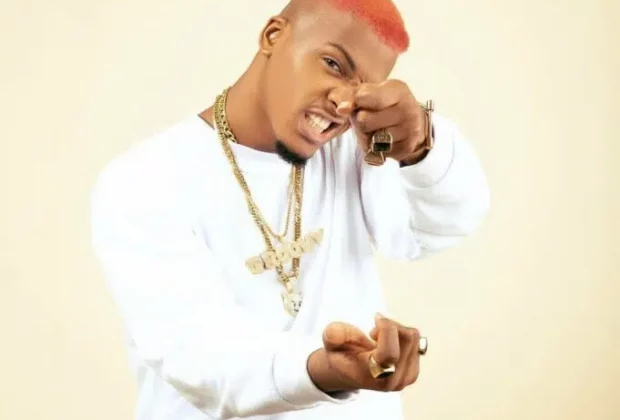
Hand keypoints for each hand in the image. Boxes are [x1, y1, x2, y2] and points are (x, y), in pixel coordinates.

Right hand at [307, 314, 421, 393]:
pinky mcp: (413, 373)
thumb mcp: (331, 343)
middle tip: (374, 330)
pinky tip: (389, 344)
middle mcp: (392, 380)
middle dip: (390, 325)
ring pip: (413, 337)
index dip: (386, 329)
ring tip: (379, 338)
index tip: (375, 319)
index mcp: (372, 375)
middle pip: (407, 338)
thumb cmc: (342, 355)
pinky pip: (417, 342)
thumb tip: (332, 333)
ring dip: (397, 330)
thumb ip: (332, 335)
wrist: (349, 373)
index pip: (390, 353)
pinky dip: (403, 336)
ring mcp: (406, 378)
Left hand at [337, 80, 428, 164]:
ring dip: (366, 136)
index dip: (356, 101)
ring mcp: (409, 131)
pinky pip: (376, 152)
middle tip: (369, 116)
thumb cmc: (386, 104)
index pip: (363, 97)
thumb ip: (353, 97)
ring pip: (369, 139)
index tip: (360, 100)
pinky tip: (382, 139)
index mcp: (398, 90)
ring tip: (376, 128)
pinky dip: (373, 147)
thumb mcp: (372, 93)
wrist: (411, 121)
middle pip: (363, 120)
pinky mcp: (406, 148)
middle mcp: (408, 110)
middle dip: (360, 120)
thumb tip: (341, 110)